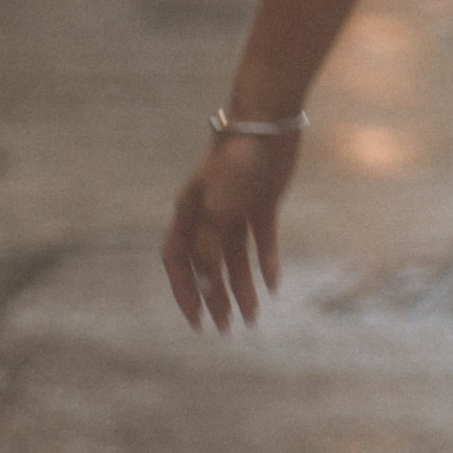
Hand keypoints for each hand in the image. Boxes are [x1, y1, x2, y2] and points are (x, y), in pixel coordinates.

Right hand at [162, 128, 300, 329]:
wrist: (267, 122)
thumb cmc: (234, 163)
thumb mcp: (217, 210)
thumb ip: (209, 248)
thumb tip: (208, 288)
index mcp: (188, 214)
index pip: (179, 263)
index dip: (186, 292)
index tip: (197, 322)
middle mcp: (209, 214)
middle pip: (209, 265)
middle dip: (216, 298)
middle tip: (229, 329)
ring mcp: (236, 208)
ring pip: (236, 258)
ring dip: (242, 287)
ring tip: (253, 317)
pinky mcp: (263, 202)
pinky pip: (262, 240)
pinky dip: (266, 262)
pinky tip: (274, 285)